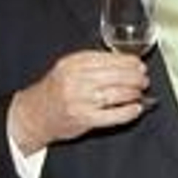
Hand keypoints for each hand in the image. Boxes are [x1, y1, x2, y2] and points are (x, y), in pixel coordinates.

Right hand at [7, 50, 149, 153]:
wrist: (33, 114)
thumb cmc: (55, 90)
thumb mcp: (68, 68)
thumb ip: (93, 64)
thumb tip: (128, 63)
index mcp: (73, 63)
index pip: (110, 58)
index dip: (130, 62)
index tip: (139, 64)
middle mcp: (76, 80)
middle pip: (118, 75)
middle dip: (137, 77)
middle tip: (144, 80)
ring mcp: (81, 100)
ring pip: (119, 93)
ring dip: (135, 93)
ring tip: (140, 93)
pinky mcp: (85, 118)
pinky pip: (115, 114)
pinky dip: (130, 111)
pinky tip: (137, 108)